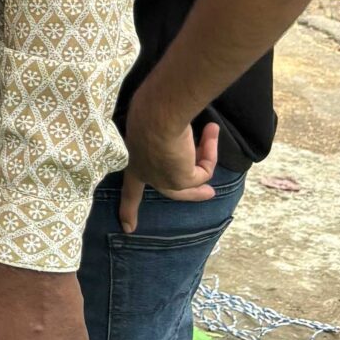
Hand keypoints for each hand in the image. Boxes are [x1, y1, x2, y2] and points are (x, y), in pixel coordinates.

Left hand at [119, 86, 220, 233]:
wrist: (157, 114)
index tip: (127, 227)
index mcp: (131, 161)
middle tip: (209, 192)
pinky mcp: (182, 180)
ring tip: (212, 134)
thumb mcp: (150, 125)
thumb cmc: (148, 112)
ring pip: (192, 180)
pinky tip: (210, 131)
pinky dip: (210, 152)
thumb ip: (160, 136)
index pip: (129, 189)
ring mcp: (163, 180)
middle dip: (192, 193)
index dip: (129, 208)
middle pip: (170, 190)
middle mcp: (147, 174)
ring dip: (207, 160)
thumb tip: (178, 135)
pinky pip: (204, 170)